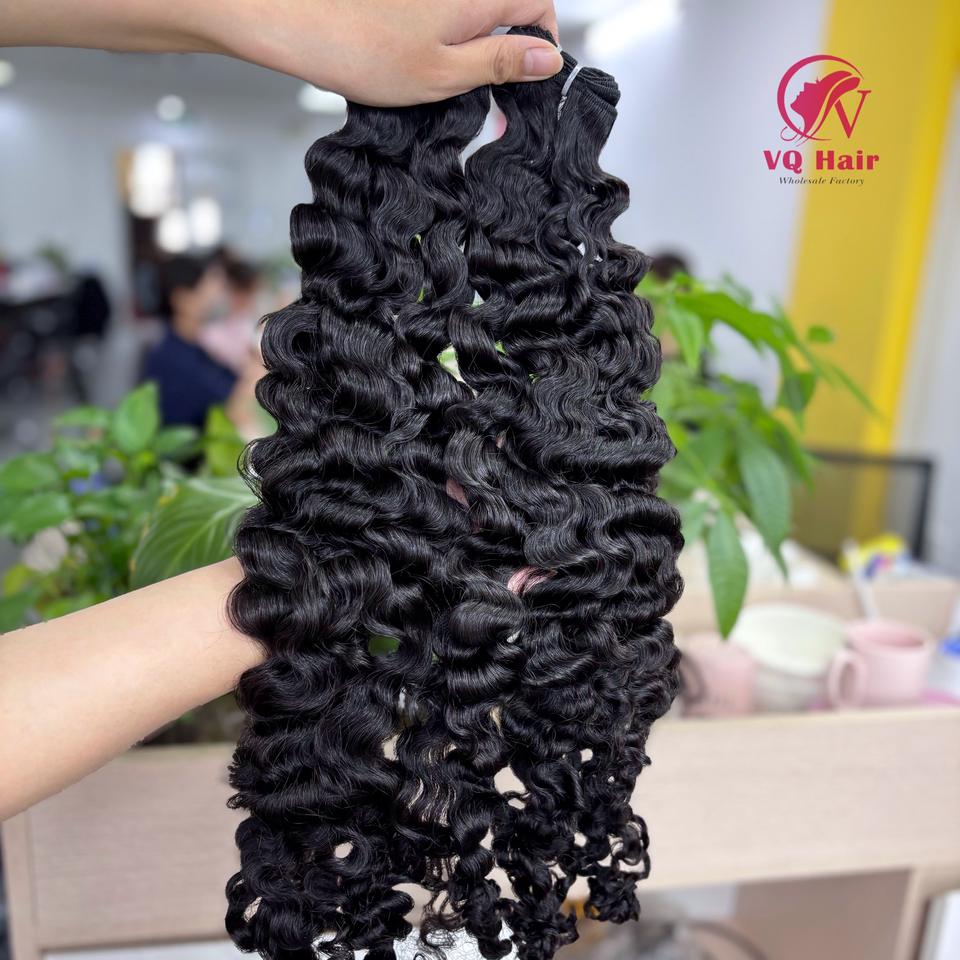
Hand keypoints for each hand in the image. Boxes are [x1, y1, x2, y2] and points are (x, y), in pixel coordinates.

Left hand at [214, 0, 561, 104]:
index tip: (527, 80)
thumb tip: (549, 60)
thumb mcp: (446, 73)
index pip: (536, 5)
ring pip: (477, 20)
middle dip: (507, 51)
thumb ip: (500, 63)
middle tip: (487, 94)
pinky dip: (448, 48)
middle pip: (508, 11)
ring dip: (476, 53)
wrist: (305, 31)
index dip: (541, 42)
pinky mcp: (412, 8)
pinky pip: (448, 24)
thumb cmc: (369, 55)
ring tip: (449, 85)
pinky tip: (423, 71)